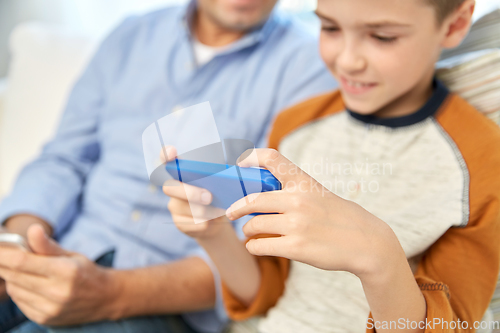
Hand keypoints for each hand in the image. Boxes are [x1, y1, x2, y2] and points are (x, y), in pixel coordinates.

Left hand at [0, 224, 119, 325]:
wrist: (104, 298)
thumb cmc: (86, 272)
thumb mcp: (71, 255)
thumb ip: (47, 245)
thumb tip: (33, 229)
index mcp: (66, 271)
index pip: (22, 262)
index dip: (3, 254)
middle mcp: (57, 292)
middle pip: (14, 275)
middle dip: (5, 264)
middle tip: (7, 255)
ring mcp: (50, 308)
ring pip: (14, 289)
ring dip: (12, 278)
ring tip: (27, 271)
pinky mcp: (45, 318)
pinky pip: (19, 302)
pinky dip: (19, 291)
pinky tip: (32, 285)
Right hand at [162, 146, 228, 239]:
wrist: (216, 222)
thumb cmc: (218, 196)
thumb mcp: (219, 183)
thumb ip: (218, 175)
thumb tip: (232, 171)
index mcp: (182, 173)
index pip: (166, 160)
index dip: (165, 155)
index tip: (172, 152)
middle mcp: (173, 188)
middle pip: (170, 188)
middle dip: (190, 193)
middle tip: (209, 197)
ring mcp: (174, 206)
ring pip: (184, 208)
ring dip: (204, 211)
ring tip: (219, 211)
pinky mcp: (179, 223)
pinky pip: (190, 224)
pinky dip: (204, 223)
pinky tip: (212, 222)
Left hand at [226, 149, 401, 279]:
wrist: (366, 242)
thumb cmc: (339, 217)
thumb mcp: (318, 194)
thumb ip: (292, 192)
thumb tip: (259, 199)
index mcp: (304, 182)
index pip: (273, 158)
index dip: (252, 157)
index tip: (239, 163)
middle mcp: (298, 200)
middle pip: (253, 200)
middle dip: (237, 208)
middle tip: (231, 213)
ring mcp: (296, 224)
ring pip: (254, 225)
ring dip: (247, 231)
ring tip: (250, 233)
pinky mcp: (295, 247)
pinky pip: (260, 246)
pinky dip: (253, 246)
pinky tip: (256, 246)